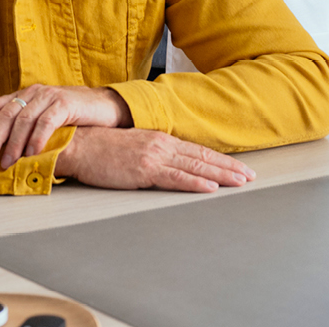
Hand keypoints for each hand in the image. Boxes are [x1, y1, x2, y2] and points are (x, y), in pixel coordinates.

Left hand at [0, 84, 132, 168]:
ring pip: (24, 120)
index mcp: (26, 95)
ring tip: (7, 162)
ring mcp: (50, 96)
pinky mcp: (66, 103)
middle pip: (7, 114)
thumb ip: (26, 128)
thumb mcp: (45, 118)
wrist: (104, 106)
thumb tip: (2, 151)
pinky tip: (32, 153)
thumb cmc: (72, 117)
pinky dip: (37, 139)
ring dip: (14, 144)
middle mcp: (35, 93)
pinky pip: (47, 122)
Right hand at [54, 126, 255, 192]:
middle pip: (202, 157)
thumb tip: (168, 163)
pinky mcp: (144, 170)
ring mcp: (154, 156)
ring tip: (240, 182)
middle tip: (251, 177)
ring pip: (195, 167)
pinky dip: (195, 183)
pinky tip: (210, 188)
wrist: (78, 144)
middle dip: (229, 168)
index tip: (238, 167)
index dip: (220, 160)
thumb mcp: (132, 147)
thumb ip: (152, 153)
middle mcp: (162, 144)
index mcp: (160, 139)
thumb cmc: (100, 147)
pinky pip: (175, 178)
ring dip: (220, 176)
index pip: (197, 151)